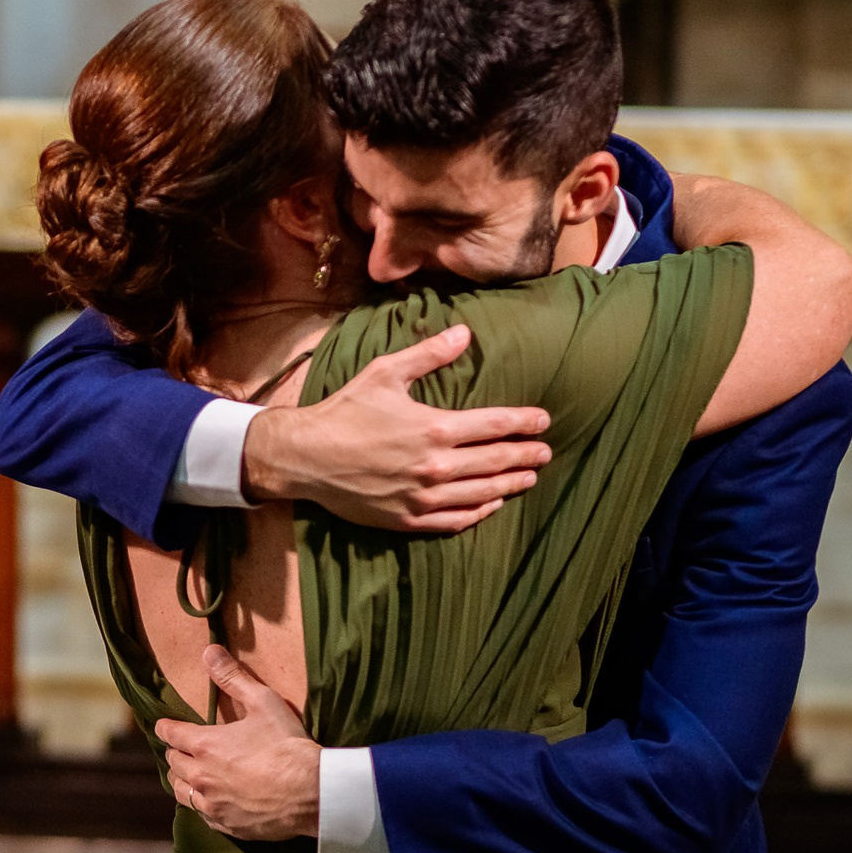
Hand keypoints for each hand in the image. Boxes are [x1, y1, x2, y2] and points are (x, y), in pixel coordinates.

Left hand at [153, 646, 322, 840]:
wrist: (311, 792)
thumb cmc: (287, 745)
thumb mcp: (262, 701)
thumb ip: (232, 677)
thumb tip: (209, 652)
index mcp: (204, 745)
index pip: (170, 733)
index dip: (166, 726)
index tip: (165, 725)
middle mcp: (200, 776)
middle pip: (173, 763)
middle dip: (176, 752)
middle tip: (184, 747)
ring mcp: (212, 803)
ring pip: (181, 791)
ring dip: (183, 780)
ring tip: (191, 774)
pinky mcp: (226, 824)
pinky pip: (201, 814)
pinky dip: (201, 804)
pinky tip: (210, 800)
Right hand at [241, 325, 551, 532]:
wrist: (306, 458)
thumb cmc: (345, 411)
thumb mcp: (385, 373)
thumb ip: (429, 354)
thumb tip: (465, 333)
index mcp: (435, 427)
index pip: (495, 425)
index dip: (524, 423)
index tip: (544, 422)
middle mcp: (436, 466)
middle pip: (496, 461)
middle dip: (525, 455)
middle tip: (545, 452)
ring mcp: (424, 497)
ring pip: (482, 493)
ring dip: (510, 484)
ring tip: (528, 478)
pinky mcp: (408, 519)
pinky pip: (456, 519)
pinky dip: (479, 512)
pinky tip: (492, 504)